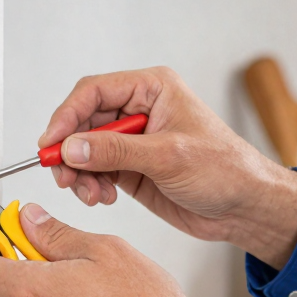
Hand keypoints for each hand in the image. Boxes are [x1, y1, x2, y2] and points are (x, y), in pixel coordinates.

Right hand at [41, 67, 296, 269]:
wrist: (245, 207)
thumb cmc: (226, 169)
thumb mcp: (169, 157)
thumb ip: (117, 152)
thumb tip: (73, 147)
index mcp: (153, 89)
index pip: (94, 92)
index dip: (67, 115)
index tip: (51, 143)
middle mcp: (140, 110)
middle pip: (84, 121)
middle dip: (70, 150)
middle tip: (63, 175)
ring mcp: (135, 141)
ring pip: (85, 149)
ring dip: (79, 172)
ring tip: (90, 194)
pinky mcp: (132, 168)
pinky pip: (97, 171)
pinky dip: (91, 185)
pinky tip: (102, 197)